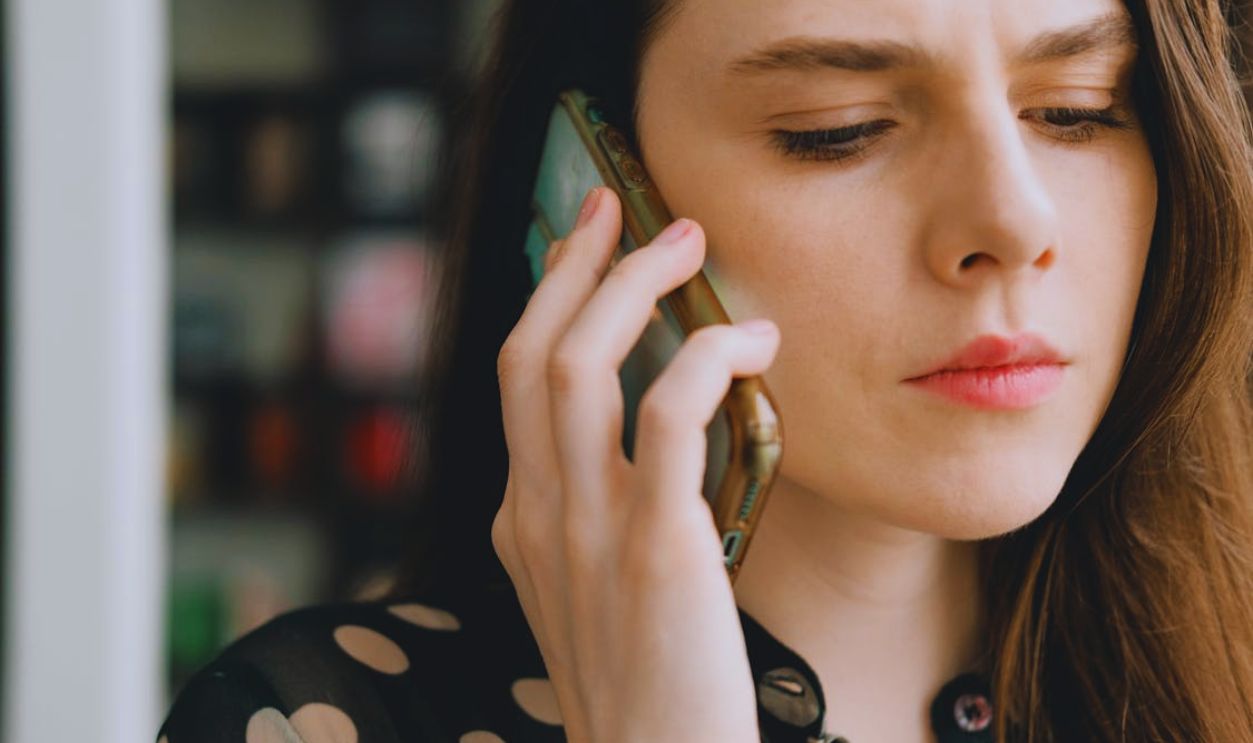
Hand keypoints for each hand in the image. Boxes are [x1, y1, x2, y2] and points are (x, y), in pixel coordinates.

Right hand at [492, 186, 778, 742]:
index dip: (549, 299)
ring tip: (688, 241)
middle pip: (531, 351)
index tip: (583, 246)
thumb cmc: (652, 688)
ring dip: (632, 284)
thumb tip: (651, 444)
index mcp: (523, 520)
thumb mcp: (599, 595)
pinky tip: (750, 343)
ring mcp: (586, 528)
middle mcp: (537, 513)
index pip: (517, 380)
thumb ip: (601, 518)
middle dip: (576, 263)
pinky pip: (668, 415)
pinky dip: (706, 356)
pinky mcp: (655, 547)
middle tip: (623, 206)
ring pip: (578, 364)